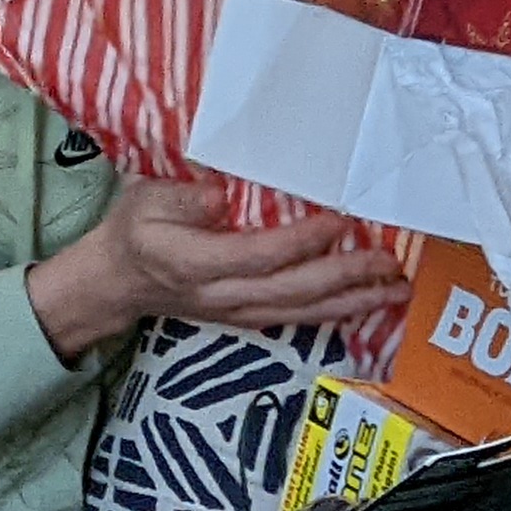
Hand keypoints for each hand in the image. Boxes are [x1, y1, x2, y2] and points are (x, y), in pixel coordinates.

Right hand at [26, 177, 411, 358]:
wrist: (115, 283)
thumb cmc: (133, 232)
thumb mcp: (145, 199)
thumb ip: (184, 197)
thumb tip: (223, 192)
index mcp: (194, 263)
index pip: (258, 256)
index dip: (300, 242)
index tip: (338, 220)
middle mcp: (222, 295)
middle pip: (292, 291)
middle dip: (344, 276)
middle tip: (387, 260)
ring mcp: (236, 312)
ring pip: (302, 312)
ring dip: (353, 301)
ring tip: (395, 289)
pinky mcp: (246, 317)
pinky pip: (298, 318)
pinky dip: (336, 311)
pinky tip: (366, 301)